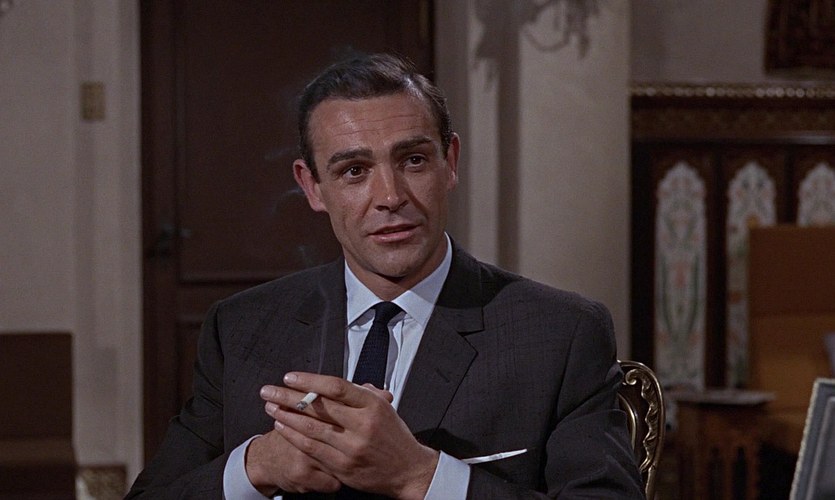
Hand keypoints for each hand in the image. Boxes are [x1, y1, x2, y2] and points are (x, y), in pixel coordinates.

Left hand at [260, 372, 438, 499]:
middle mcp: (362, 425)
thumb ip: (359, 394)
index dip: (309, 380)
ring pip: (311, 429)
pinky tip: (283, 428)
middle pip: (318, 406)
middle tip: (269, 390)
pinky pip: (313, 449)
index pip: (336, 386)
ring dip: (286, 416)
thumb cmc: (395, 437)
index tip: (290, 377)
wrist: (408, 471)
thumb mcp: (383, 408)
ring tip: (271, 407)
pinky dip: (295, 437)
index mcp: (373, 405)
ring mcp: (352, 447)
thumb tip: (331, 384)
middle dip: (288, 397)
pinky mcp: (344, 466)